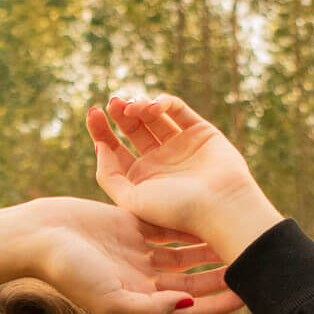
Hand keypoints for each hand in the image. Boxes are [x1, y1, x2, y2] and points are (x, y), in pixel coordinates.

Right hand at [27, 196, 240, 313]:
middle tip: (254, 264)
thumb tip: (187, 302)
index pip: (189, 307)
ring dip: (209, 247)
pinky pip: (166, 224)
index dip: (219, 304)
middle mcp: (142, 279)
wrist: (36, 237)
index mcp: (139, 300)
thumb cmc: (66, 271)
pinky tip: (213, 211)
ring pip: (183, 251)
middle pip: (192, 279)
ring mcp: (137, 252)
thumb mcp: (109, 296)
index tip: (248, 294)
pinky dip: (187, 221)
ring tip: (240, 236)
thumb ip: (149, 305)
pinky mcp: (129, 226)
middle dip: (221, 274)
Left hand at [86, 93, 280, 265]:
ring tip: (132, 107)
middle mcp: (159, 161)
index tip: (93, 113)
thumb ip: (109, 176)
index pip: (114, 148)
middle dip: (119, 113)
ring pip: (153, 117)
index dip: (101, 130)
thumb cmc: (175, 211)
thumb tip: (99, 146)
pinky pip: (178, 110)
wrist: (219, 207)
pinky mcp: (200, 131)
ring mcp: (180, 145)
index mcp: (141, 178)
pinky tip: (153, 108)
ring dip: (139, 105)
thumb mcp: (130, 201)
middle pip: (132, 129)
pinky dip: (164, 103)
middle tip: (112, 102)